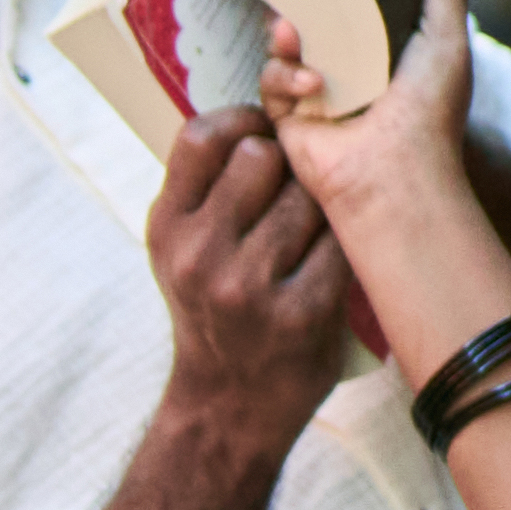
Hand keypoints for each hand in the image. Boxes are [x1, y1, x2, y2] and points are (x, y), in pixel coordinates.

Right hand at [150, 110, 354, 471]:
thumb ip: (205, 188)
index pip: (202, 135)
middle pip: (264, 157)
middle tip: (296, 186)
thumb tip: (260, 104)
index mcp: (167, 227)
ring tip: (313, 229)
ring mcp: (248, 286)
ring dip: (322, 204)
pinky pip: (340, 244)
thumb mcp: (182, 249)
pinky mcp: (301, 314)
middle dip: (289, 163)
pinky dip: (343, 246)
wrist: (229, 405)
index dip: (244, 120)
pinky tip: (333, 259)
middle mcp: (199, 254)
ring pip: (310, 197)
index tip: (267, 131)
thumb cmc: (213, 309)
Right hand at [265, 0, 510, 370]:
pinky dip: (285, 77)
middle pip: (317, 13)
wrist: (395, 176)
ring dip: (287, 34)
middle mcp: (355, 63)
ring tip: (293, 33)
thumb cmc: (430, 112)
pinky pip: (271, 79)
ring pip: (286, 41)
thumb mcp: (444, 38)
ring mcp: (321, 88)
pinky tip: (309, 86)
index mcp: (390, 44)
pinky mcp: (290, 114)